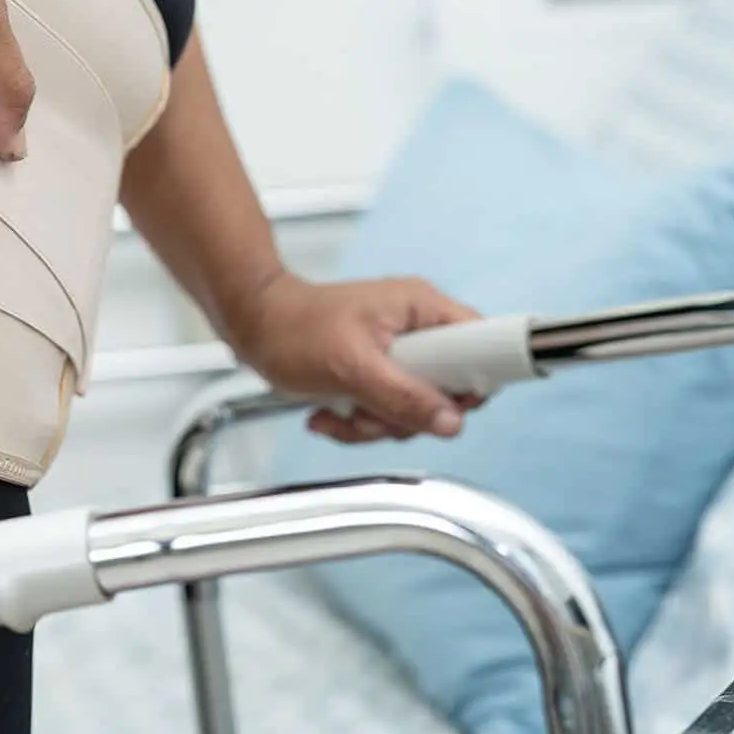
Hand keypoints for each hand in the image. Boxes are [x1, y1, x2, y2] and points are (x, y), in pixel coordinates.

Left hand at [224, 273, 481, 443]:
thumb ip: (404, 396)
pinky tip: (328, 413)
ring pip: (415, 411)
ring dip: (374, 423)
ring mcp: (398, 355)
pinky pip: (387, 414)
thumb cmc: (292, 329)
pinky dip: (357, 423)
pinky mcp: (379, 375)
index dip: (473, 380)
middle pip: (448, 391)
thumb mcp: (351, 367)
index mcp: (421, 309)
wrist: (250, 326)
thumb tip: (450, 422)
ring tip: (339, 408)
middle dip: (405, 414)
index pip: (483, 343)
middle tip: (369, 408)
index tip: (446, 402)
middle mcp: (417, 330)